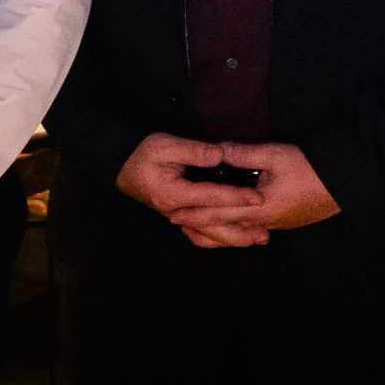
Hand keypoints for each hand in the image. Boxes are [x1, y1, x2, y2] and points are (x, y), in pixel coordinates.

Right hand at [118, 133, 264, 247]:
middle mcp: (177, 212)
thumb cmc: (142, 153)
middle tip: (265, 232)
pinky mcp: (178, 216)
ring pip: (208, 235)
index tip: (259, 198)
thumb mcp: (164, 144)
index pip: (212, 198)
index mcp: (175, 194)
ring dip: (233, 238)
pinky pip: (200, 233)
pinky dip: (218, 237)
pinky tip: (232, 237)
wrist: (119, 166)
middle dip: (241, 230)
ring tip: (255, 239)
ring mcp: (177, 217)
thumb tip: (220, 154)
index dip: (237, 198)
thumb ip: (193, 150)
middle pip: (213, 227)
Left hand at [160, 141, 339, 246]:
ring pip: (240, 233)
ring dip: (218, 232)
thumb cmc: (311, 168)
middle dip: (200, 226)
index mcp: (259, 206)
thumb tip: (218, 148)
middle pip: (226, 227)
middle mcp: (265, 221)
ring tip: (198, 231)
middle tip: (177, 224)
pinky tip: (234, 228)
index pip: (219, 212)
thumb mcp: (276, 154)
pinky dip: (237, 231)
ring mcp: (277, 224)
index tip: (174, 213)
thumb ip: (245, 153)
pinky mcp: (286, 221)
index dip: (195, 213)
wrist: (346, 185)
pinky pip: (254, 230)